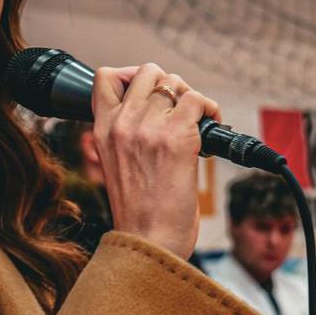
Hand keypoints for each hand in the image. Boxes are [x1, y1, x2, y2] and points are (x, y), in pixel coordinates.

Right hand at [93, 64, 219, 258]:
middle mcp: (122, 123)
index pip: (105, 77)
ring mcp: (148, 128)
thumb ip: (127, 136)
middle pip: (148, 72)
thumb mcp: (116, 166)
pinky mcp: (177, 137)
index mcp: (103, 130)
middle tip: (179, 110)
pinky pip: (198, 100)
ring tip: (199, 121)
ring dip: (192, 98)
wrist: (149, 242)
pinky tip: (212, 127)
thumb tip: (157, 113)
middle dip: (168, 84)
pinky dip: (210, 109)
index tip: (147, 92)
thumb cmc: (139, 213)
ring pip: (175, 82)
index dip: (130, 75)